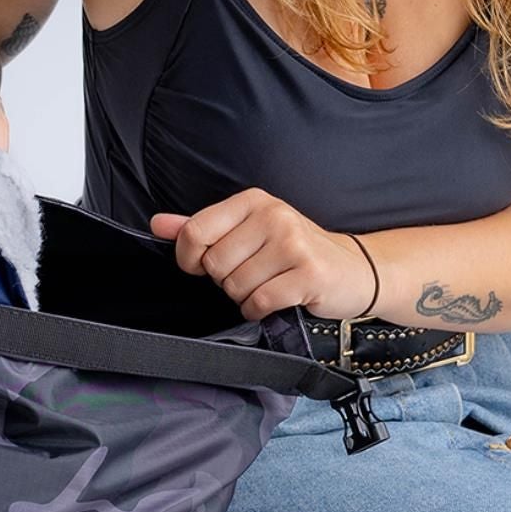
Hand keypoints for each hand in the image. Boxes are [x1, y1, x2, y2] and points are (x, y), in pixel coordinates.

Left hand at [149, 188, 374, 322]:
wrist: (353, 270)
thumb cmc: (295, 252)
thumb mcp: (249, 231)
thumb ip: (202, 228)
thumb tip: (157, 224)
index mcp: (253, 201)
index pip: (196, 231)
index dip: (190, 259)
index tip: (203, 266)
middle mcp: (273, 216)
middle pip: (215, 264)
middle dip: (227, 281)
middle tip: (254, 275)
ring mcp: (293, 244)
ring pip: (236, 286)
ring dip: (246, 297)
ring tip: (270, 286)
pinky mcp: (308, 274)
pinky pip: (259, 302)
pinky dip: (261, 310)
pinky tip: (278, 300)